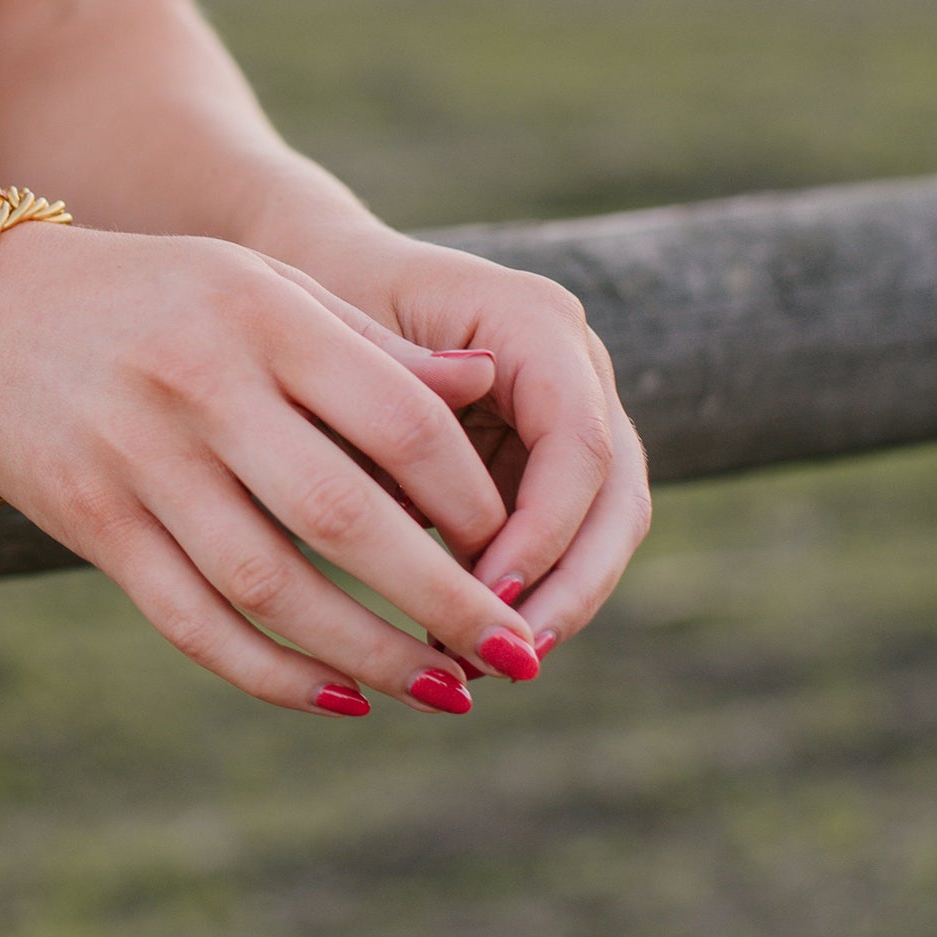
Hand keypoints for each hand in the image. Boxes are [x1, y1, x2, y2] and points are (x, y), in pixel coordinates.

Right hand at [0, 219, 544, 716]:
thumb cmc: (153, 295)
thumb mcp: (260, 285)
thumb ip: (368, 345)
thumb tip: (487, 391)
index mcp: (259, 314)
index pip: (398, 418)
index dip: (473, 495)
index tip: (519, 545)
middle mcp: (199, 387)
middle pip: (344, 516)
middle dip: (445, 599)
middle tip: (520, 655)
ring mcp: (137, 461)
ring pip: (271, 586)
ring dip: (370, 654)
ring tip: (446, 690)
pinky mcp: (92, 523)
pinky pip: (194, 620)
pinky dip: (272, 672)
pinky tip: (340, 698)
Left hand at [295, 223, 651, 659]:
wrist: (322, 272)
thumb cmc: (321, 305)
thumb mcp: (348, 355)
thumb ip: (406, 425)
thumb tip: (460, 522)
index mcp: (537, 320)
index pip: (578, 443)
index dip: (546, 528)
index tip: (491, 595)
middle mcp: (575, 363)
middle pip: (615, 494)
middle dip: (571, 585)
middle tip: (511, 656)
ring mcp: (573, 409)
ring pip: (602, 526)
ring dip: (555, 601)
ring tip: (489, 664)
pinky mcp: (546, 456)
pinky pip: (562, 534)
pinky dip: (527, 590)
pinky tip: (469, 641)